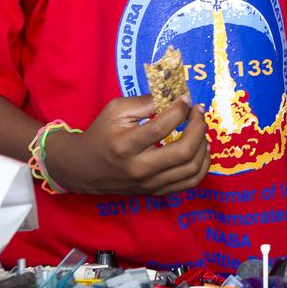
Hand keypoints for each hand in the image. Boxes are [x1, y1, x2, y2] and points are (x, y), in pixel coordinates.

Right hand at [49, 94, 209, 195]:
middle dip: (198, 126)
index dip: (180, 109)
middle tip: (198, 112)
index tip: (185, 98)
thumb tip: (175, 95)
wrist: (83, 168)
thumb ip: (145, 102)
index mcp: (125, 145)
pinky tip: (201, 149)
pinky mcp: (156, 191)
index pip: (162, 126)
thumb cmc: (101, 134)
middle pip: (184, 151)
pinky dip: (202, 165)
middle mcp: (139, 168)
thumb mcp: (115, 110)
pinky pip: (190, 182)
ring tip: (200, 128)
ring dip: (203, 144)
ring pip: (191, 168)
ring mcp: (149, 184)